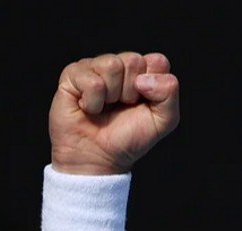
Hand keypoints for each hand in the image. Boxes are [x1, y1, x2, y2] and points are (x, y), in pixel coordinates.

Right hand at [49, 51, 179, 174]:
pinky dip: (93, 102)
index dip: (155, 85)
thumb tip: (143, 78)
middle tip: (122, 107)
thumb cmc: (128, 139)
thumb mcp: (163, 121)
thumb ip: (169, 95)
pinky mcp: (72, 75)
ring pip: (112, 65)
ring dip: (112, 95)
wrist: (98, 158)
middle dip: (131, 91)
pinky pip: (92, 81)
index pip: (158, 61)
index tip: (145, 103)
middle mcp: (119, 66)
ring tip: (105, 107)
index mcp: (142, 73)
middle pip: (134, 60)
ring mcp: (94, 68)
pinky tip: (89, 108)